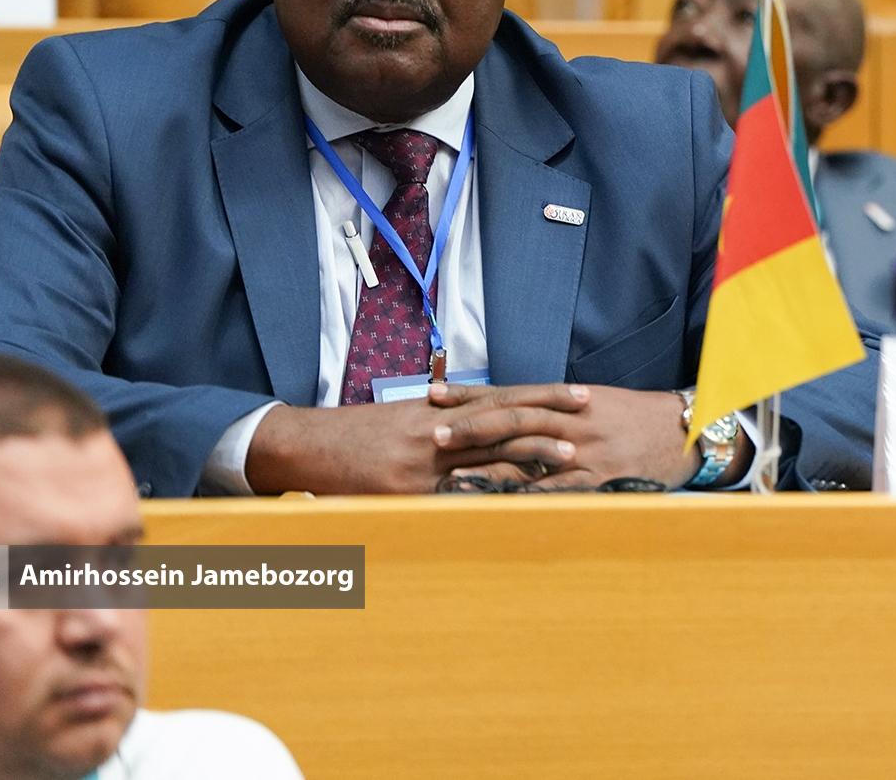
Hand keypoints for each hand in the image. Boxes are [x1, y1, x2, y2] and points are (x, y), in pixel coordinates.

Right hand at [244, 383, 591, 493]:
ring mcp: (423, 461)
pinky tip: (521, 501)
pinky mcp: (407, 492)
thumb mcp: (405, 418)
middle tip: (591, 415)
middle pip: (505, 419)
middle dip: (550, 418)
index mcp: (439, 409)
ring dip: (534, 457)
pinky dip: (490, 497)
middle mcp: (437, 428)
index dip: (543, 395)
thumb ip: (446, 421)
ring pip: (489, 455)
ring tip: (573, 458)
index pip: (503, 397)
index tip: (579, 393)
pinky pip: (455, 495)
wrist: (304, 445)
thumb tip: (484, 426)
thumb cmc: (357, 434)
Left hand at [431, 383, 719, 489]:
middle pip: (515, 419)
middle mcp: (575, 419)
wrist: (690, 431)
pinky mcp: (600, 480)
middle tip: (433, 431)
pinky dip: (526, 496)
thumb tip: (519, 416)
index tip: (436, 397)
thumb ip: (560, 410)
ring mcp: (588, 450)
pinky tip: (499, 503)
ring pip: (529, 452)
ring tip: (452, 473)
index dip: (473, 395)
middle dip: (472, 425)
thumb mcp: (601, 404)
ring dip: (489, 463)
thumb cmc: (642, 419)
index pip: (513, 393)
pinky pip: (558, 489)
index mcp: (572, 398)